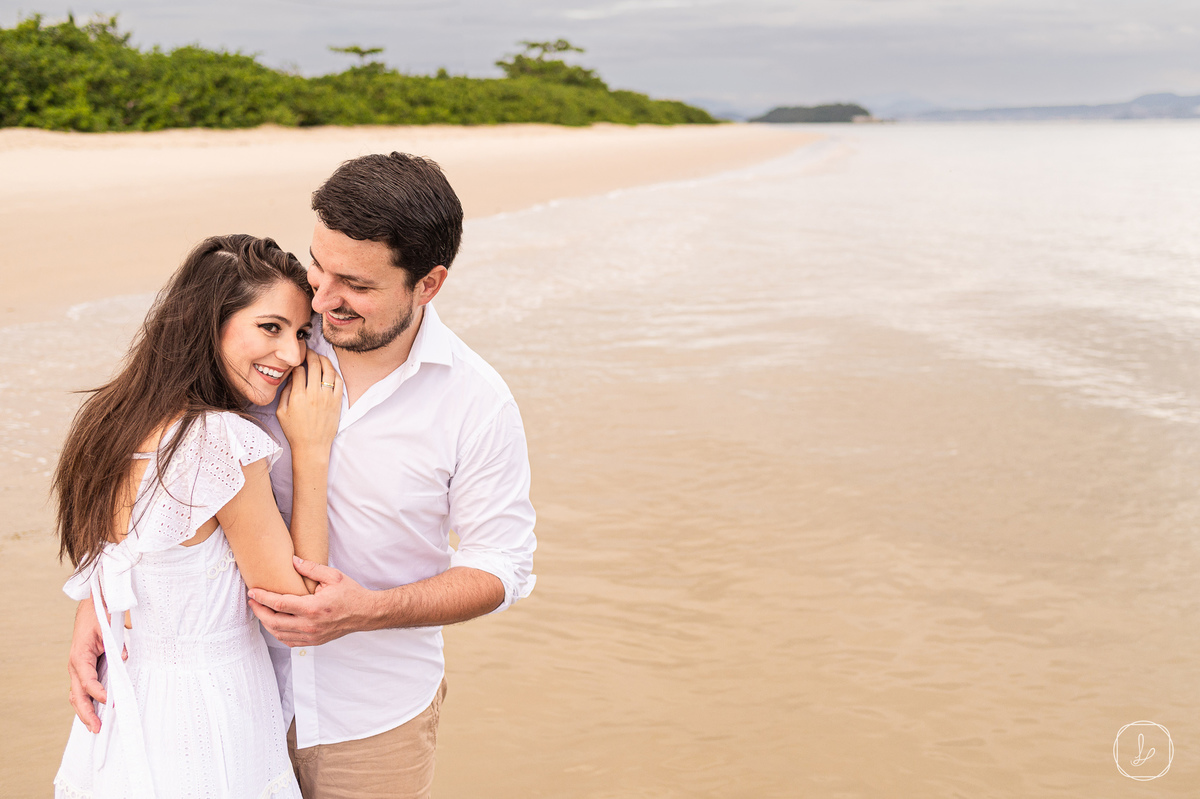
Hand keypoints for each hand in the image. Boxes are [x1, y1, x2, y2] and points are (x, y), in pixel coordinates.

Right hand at [68, 598, 117, 733]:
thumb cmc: (99, 617)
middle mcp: (75, 666)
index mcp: (79, 657)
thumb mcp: (108, 627)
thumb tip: (124, 659)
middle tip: (97, 728)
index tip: (111, 702)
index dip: (99, 693)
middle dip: (87, 713)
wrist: (92, 609)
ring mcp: (78, 670)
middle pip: (78, 695)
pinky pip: (82, 690)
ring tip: (95, 727)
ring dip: (85, 712)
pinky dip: (87, 703)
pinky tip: (95, 714)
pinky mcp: (84, 670)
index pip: (87, 681)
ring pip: (77, 696)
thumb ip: (115, 644)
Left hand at [248, 557, 375, 646]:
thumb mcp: (333, 576)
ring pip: (279, 634)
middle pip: (274, 621)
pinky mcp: (313, 641)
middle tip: (252, 601)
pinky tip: (274, 624)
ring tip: (260, 611)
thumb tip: (292, 561)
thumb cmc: (350, 594)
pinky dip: (278, 633)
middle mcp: (310, 624)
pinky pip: (289, 641)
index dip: (263, 598)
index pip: (280, 604)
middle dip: (259, 611)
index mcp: (313, 608)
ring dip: (266, 623)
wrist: (365, 613)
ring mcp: (311, 635)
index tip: (253, 591)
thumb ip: (311, 568)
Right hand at [277, 351, 341, 454]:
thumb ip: (285, 393)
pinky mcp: (337, 402)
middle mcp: (314, 395)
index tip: (296, 360)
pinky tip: (329, 370)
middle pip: (314, 365)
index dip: (296, 363)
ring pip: (329, 370)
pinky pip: (339, 382)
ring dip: (324, 360)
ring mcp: (328, 398)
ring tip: (319, 357)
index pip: (298, 370)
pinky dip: (334, 372)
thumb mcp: (281, 412)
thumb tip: (291, 378)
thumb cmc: (295, 431)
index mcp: (298, 396)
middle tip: (308, 351)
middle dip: (311, 354)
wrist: (312, 447)